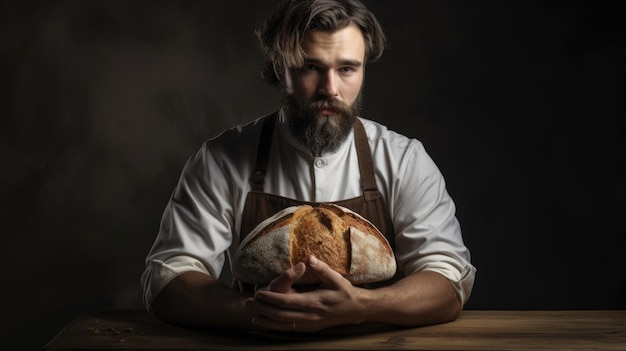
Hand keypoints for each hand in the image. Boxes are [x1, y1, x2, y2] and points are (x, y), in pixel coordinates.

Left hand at [246, 256, 368, 332]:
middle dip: (264, 310)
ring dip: (267, 321)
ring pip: (284, 325)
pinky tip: (267, 324)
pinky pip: (290, 329)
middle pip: (282, 315)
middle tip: (248, 304)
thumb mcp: (336, 278)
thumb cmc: (345, 291)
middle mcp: (311, 315)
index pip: (289, 301)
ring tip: (252, 316)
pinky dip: (276, 327)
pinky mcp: (310, 328)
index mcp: (315, 302)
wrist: (356, 309)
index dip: (272, 298)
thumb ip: (321, 268)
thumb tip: (309, 258)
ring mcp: (310, 324)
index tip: (259, 294)